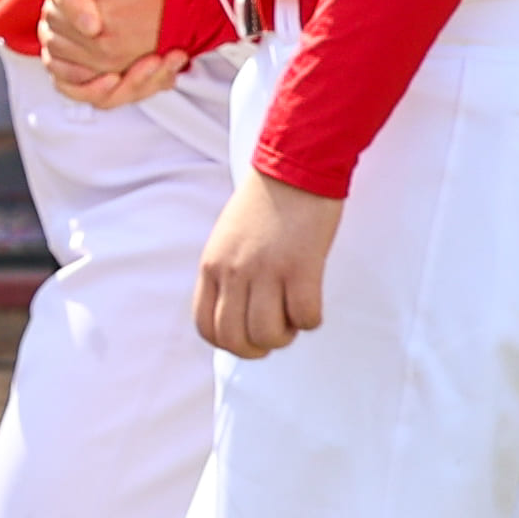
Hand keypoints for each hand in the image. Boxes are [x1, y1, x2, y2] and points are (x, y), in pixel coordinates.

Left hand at [194, 168, 344, 356]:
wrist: (292, 169)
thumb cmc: (263, 204)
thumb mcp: (226, 240)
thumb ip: (226, 273)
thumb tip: (237, 310)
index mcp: (211, 266)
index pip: (206, 327)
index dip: (229, 343)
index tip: (248, 337)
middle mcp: (232, 272)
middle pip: (235, 339)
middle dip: (258, 348)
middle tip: (277, 333)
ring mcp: (265, 271)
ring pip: (267, 335)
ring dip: (286, 336)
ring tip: (294, 316)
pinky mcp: (301, 266)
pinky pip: (305, 317)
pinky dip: (311, 320)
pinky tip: (312, 302)